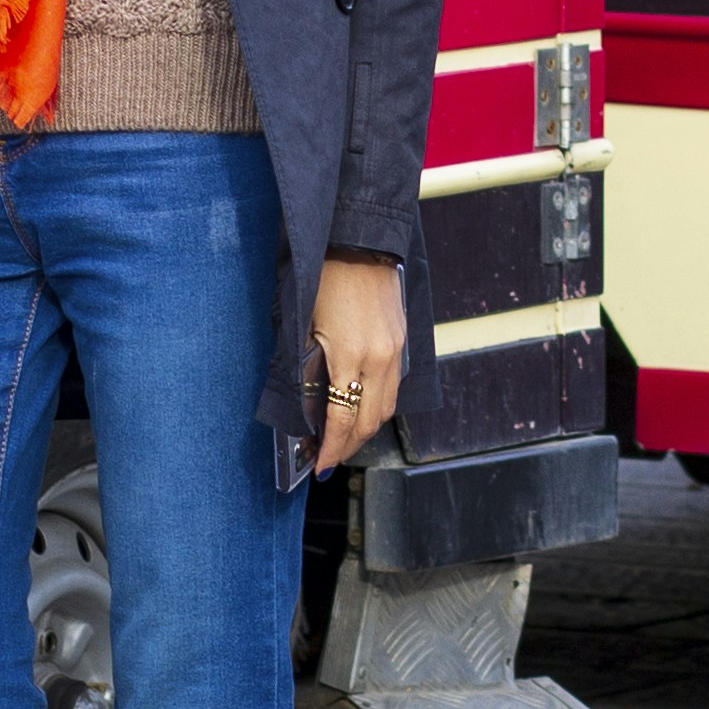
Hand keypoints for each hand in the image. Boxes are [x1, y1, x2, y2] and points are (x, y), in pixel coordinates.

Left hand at [312, 255, 405, 469]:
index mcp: (352, 357)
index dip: (332, 448)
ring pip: (386, 408)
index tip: (321, 464)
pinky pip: (394, 386)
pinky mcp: (402, 342)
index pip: (343, 420)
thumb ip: (309, 368)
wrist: (360, 243)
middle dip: (350, 445)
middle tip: (331, 458)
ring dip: (366, 428)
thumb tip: (307, 404)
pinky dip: (379, 404)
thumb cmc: (324, 279)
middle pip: (369, 422)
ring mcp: (395, 352)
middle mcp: (380, 360)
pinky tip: (363, 407)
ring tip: (346, 438)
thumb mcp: (306, 326)